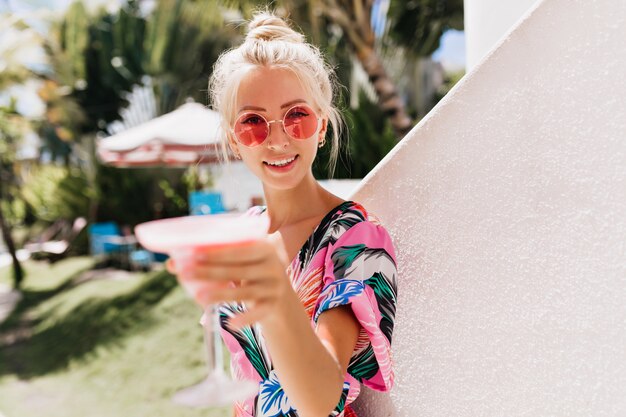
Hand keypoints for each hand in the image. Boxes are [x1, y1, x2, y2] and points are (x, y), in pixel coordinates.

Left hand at [168, 239, 289, 329]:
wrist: (282, 298)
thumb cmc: (250, 273)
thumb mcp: (239, 263)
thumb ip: (212, 260)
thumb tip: (171, 263)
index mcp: (263, 248)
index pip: (238, 249)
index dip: (216, 251)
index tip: (192, 253)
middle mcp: (272, 266)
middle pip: (238, 269)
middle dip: (209, 271)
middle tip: (185, 272)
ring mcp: (274, 287)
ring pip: (245, 292)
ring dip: (221, 294)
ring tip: (198, 296)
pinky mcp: (273, 306)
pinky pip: (258, 313)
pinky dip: (245, 318)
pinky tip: (230, 323)